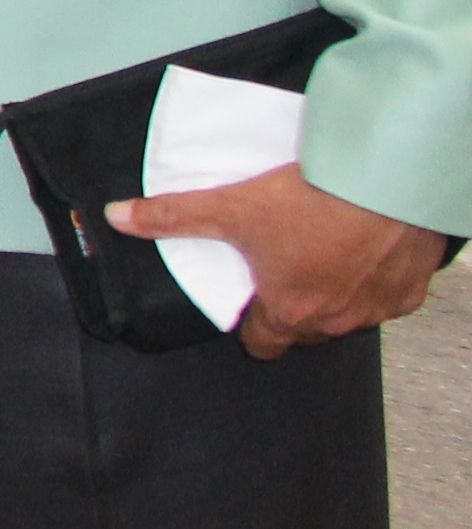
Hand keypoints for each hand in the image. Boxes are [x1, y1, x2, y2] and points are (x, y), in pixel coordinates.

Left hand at [111, 167, 446, 357]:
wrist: (388, 184)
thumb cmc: (314, 201)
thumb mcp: (232, 206)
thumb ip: (173, 216)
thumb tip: (119, 216)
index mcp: (289, 311)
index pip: (263, 344)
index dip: (251, 326)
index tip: (249, 300)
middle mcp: (335, 321)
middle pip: (305, 331)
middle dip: (292, 308)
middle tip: (283, 267)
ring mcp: (376, 309)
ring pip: (348, 316)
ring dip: (335, 295)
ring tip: (322, 252)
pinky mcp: (409, 291)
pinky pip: (387, 298)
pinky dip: (375, 281)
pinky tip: (364, 250)